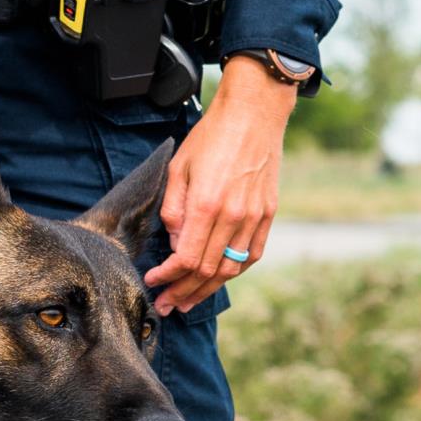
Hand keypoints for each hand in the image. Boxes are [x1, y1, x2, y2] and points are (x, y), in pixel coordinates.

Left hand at [143, 57, 296, 315]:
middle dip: (182, 292)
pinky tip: (217, 280)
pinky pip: (251, 256)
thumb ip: (173, 210)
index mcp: (207, 205)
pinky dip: (233, 273)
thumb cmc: (211, 137)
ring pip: (230, 270)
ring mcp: (254, 218)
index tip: (152, 281)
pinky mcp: (268, 214)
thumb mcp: (179, 168)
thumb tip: (174, 243)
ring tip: (187, 301)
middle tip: (166, 305)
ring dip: (206, 290)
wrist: (254, 114)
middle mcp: (233, 217)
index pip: (185, 259)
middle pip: (206, 271)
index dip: (167, 277)